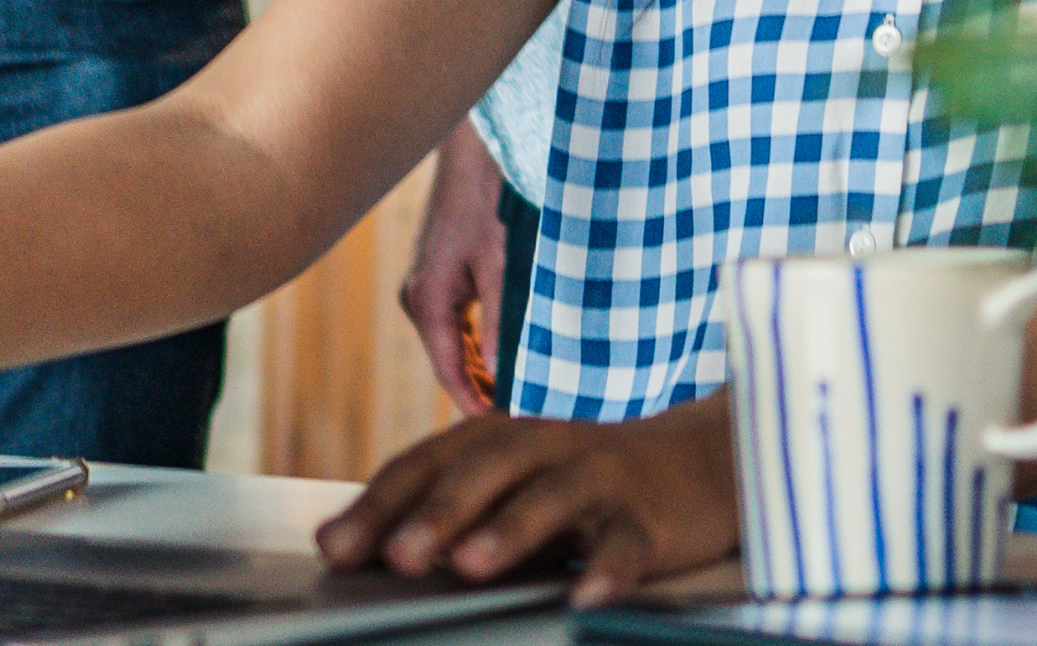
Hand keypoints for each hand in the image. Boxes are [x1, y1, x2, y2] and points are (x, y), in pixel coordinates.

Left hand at [316, 399, 736, 602]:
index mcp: (501, 437)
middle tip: (395, 556)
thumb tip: (342, 544)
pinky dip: (609, 571)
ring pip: (554, 498)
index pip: (430, 463)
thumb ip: (440, 507)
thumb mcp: (511, 483)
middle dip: (438, 513)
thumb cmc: (583, 482)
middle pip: (487, 472)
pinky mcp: (651, 518)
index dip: (381, 503)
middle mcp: (547, 447)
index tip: (335, 548)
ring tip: (470, 566)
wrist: (701, 462)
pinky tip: (585, 598)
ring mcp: (602, 479)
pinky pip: (628, 545)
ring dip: (510, 529)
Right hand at [400, 123, 516, 418]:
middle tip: (537, 407)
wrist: (479, 143)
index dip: (481, 405)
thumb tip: (505, 377)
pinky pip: (469, 320)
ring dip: (495, 361)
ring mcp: (434, 286)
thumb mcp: (501, 262)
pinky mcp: (449, 272)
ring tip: (538, 380)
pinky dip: (493, 336)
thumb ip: (501, 321)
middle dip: (492, 386)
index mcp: (427, 301)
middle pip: (457, 363)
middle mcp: (423, 299)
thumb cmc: (488, 195)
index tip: (514, 427)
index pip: (450, 374)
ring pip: (464, 343)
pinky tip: (526, 341)